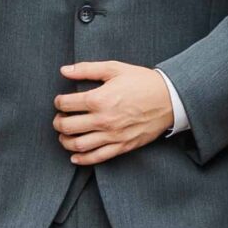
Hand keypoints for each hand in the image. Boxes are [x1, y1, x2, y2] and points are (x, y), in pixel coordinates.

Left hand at [54, 62, 174, 164]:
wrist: (170, 99)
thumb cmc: (143, 82)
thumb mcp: (115, 69)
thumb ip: (87, 69)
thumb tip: (64, 70)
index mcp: (99, 99)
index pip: (65, 104)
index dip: (59, 102)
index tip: (61, 101)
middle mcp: (103, 119)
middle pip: (67, 126)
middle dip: (58, 123)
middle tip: (60, 119)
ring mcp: (112, 135)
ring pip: (78, 144)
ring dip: (65, 141)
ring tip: (65, 136)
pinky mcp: (122, 146)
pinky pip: (97, 157)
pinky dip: (82, 159)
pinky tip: (75, 156)